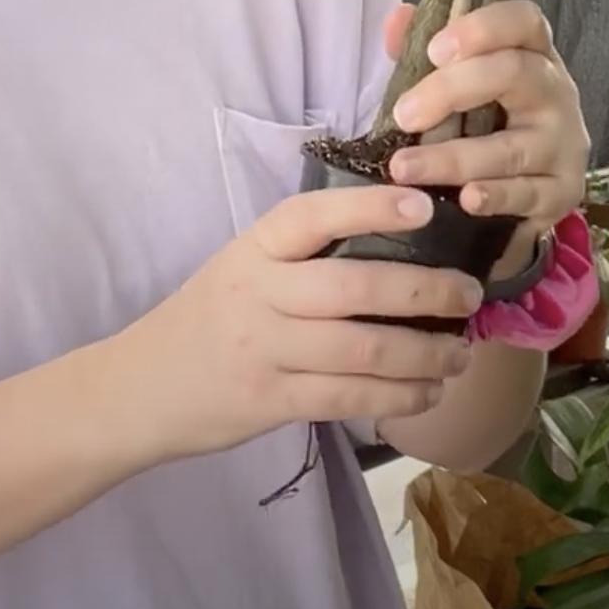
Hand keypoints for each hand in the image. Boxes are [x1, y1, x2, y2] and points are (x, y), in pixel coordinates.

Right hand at [113, 185, 482, 460]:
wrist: (139, 388)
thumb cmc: (208, 319)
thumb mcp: (242, 269)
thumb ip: (304, 257)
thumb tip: (404, 246)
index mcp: (254, 248)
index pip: (312, 215)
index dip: (370, 207)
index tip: (424, 206)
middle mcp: (259, 293)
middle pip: (354, 286)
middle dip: (425, 291)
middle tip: (469, 295)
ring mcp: (263, 350)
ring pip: (363, 349)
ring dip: (425, 354)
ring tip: (459, 354)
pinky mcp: (270, 402)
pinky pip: (350, 398)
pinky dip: (399, 396)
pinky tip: (427, 393)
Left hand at [382, 0, 590, 267]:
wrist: (528, 189)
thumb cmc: (483, 121)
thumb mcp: (455, 81)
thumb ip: (423, 50)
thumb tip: (396, 20)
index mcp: (532, 53)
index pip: (524, 20)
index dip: (482, 28)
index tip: (435, 50)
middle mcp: (555, 92)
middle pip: (515, 72)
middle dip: (452, 90)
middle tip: (405, 115)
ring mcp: (564, 143)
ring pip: (511, 146)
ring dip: (452, 158)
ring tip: (404, 167)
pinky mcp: (563, 191)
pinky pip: (528, 193)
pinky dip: (495, 196)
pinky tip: (465, 199)